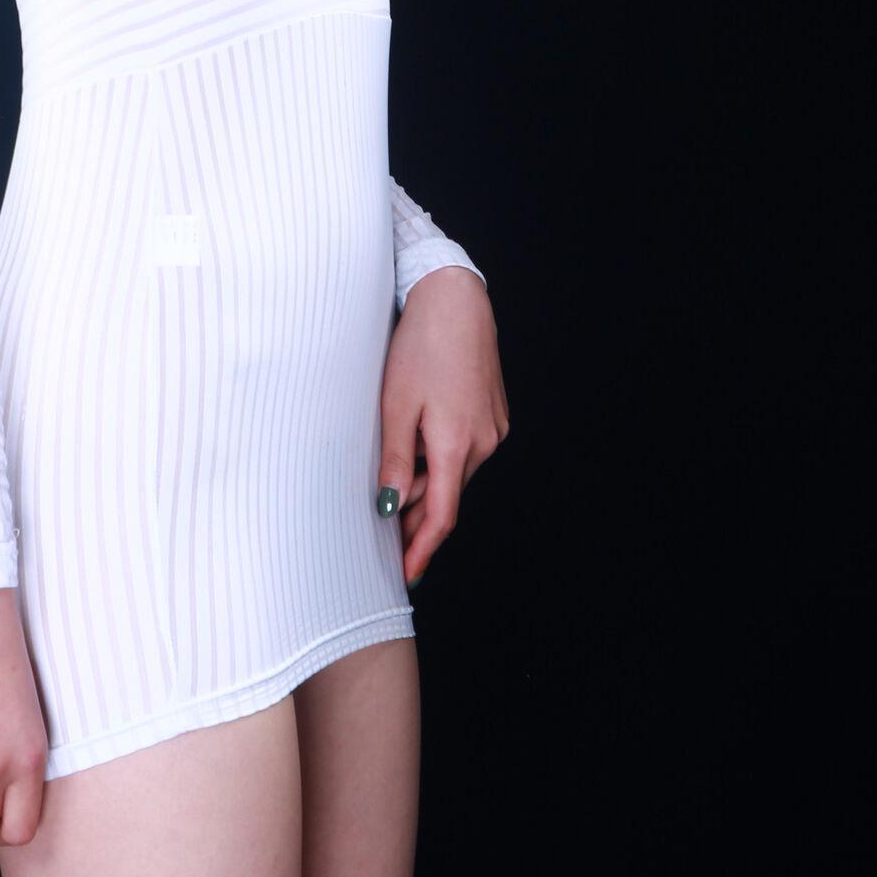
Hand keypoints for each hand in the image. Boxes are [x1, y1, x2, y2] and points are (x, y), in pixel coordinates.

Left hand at [377, 268, 509, 586]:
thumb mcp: (395, 405)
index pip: (441, 517)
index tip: (406, 575)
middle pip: (445, 495)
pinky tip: (418, 437)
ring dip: (426, 479)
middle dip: (416, 513)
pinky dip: (440, 456)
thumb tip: (390, 507)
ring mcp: (494, 428)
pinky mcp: (494, 413)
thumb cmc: (420, 347)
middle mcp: (484, 443)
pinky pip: (464, 449)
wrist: (455, 300)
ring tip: (393, 467)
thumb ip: (395, 461)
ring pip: (454, 471)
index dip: (422, 550)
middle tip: (383, 530)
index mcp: (457, 445)